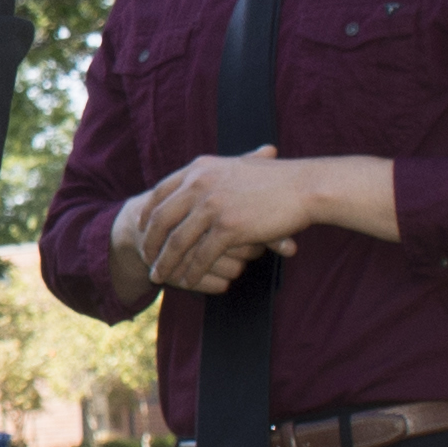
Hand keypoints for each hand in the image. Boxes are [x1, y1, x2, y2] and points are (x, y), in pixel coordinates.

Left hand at [126, 152, 321, 297]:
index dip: (148, 213)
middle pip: (161, 219)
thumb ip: (213, 174)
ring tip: (159, 276)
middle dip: (150, 242)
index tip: (142, 228)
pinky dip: (191, 271)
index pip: (161, 192)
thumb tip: (197, 178)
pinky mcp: (228, 228)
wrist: (305, 186)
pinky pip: (201, 256)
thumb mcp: (236, 165)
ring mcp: (212, 206)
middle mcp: (200, 185)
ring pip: (177, 242)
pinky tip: (187, 281)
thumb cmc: (277, 179)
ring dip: (165, 263)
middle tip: (146, 258)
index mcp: (199, 169)